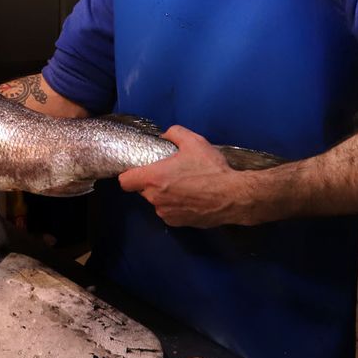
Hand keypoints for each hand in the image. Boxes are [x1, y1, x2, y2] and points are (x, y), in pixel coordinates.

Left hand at [117, 125, 257, 227]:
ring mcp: (166, 213)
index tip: (140, 169)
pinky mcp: (178, 223)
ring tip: (184, 186)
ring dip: (165, 195)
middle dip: (152, 182)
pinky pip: (169, 212)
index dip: (129, 174)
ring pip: (157, 202)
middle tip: (171, 174)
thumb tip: (166, 136)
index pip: (125, 181)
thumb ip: (174, 133)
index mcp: (154, 178)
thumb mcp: (194, 142)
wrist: (233, 196)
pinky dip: (176, 206)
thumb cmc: (211, 169)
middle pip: (142, 190)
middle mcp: (155, 199)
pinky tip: (191, 198)